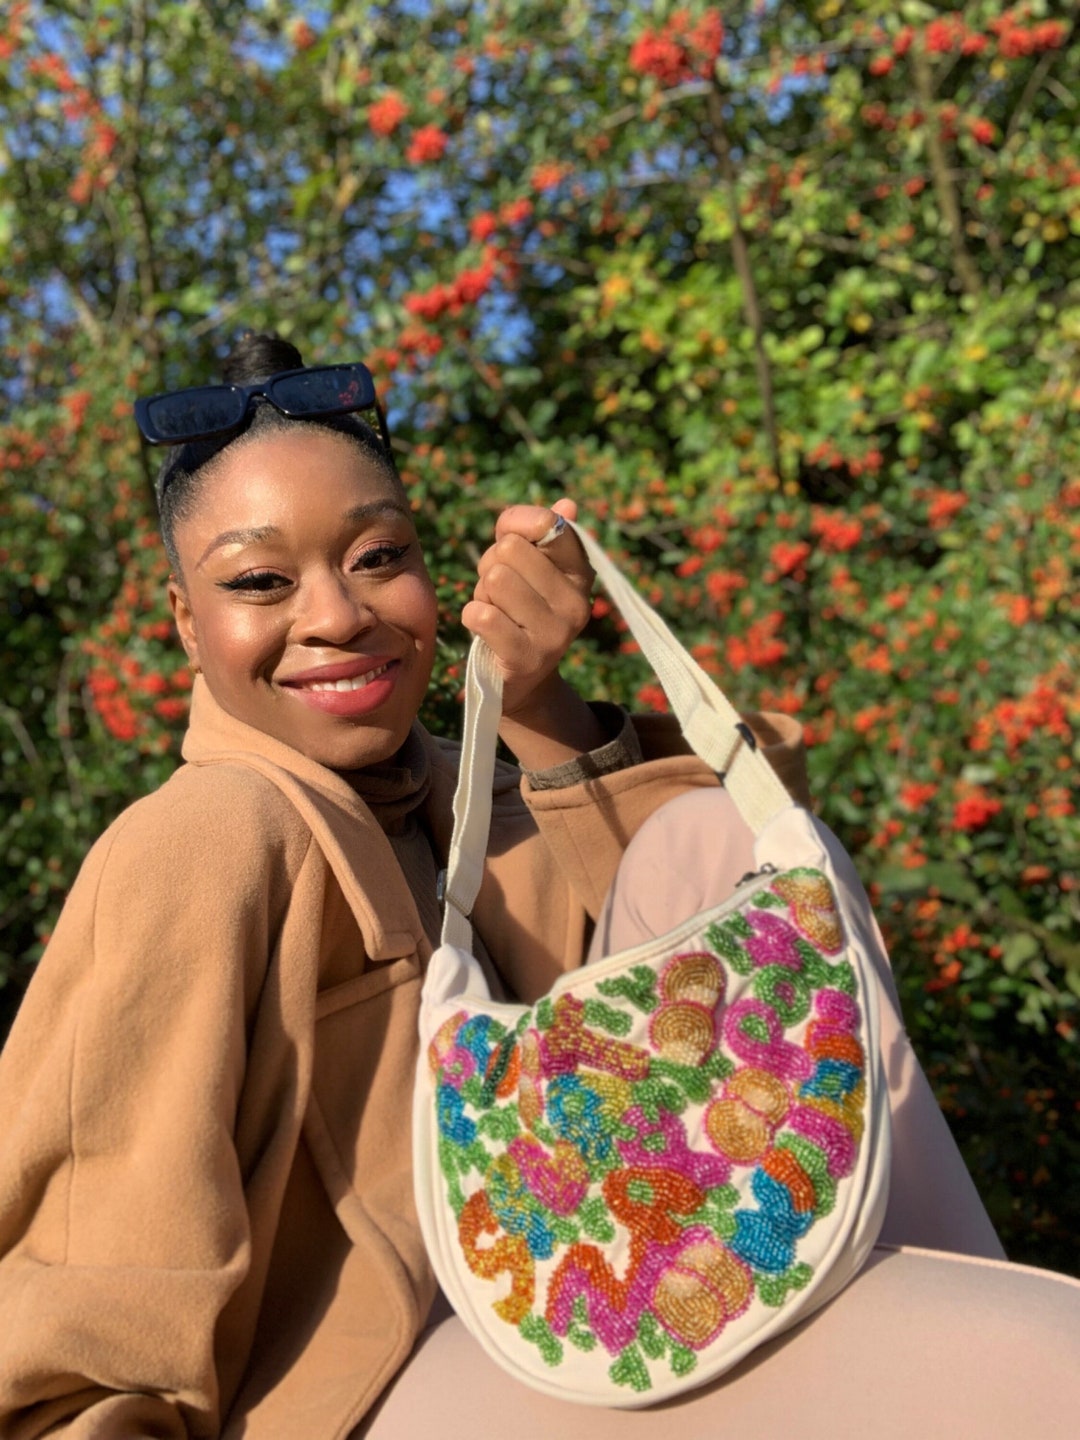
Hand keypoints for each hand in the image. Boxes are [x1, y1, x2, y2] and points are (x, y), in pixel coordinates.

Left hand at [462, 498, 606, 767]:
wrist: (518, 678)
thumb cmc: (518, 608)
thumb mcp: (528, 566)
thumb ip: (536, 531)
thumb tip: (566, 505)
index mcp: (581, 573)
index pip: (547, 523)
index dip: (514, 526)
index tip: (510, 541)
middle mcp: (576, 603)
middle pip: (509, 550)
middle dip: (490, 565)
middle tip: (499, 589)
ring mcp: (555, 634)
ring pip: (495, 579)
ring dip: (482, 592)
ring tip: (495, 609)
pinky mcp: (527, 659)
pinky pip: (482, 615)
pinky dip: (472, 616)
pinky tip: (485, 629)